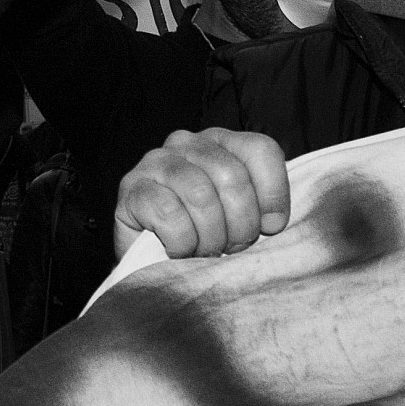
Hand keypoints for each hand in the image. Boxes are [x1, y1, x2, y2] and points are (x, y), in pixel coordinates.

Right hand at [114, 127, 289, 258]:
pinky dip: (182, 242)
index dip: (273, 194)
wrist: (155, 262)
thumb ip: (263, 208)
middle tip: (233, 247)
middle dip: (240, 224)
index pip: (261, 150)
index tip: (271, 227)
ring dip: (211, 236)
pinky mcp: (131, 187)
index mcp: (222, 142)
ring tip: (207, 251)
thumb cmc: (205, 237)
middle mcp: (187, 143)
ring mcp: (156, 161)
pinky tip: (179, 250)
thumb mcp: (243, 219)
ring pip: (200, 195)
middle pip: (232, 176)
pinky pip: (169, 213)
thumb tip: (272, 222)